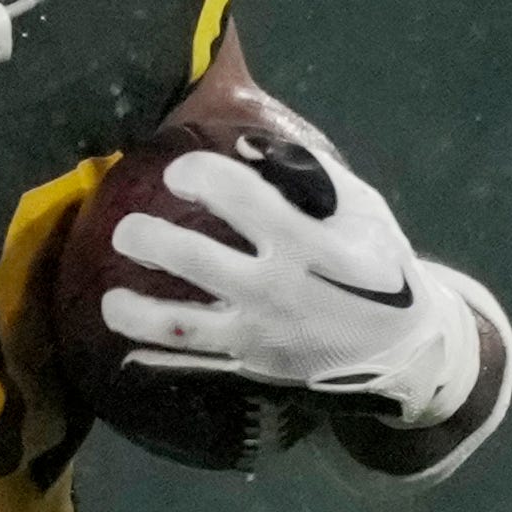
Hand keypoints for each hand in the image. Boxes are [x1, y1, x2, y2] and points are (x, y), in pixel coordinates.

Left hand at [95, 132, 484, 426]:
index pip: (242, 200)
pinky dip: (154, 354)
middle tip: (125, 230)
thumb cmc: (378, 265)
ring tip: (111, 298)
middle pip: (198, 262)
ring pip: (183, 325)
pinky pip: (192, 362)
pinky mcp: (251, 364)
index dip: (201, 177)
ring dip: (136, 312)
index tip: (179, 173)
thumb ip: (313, 175)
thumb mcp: (365, 211)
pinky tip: (127, 340)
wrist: (400, 346)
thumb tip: (248, 146)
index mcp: (311, 243)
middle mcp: (279, 289)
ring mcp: (260, 333)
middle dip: (151, 241)